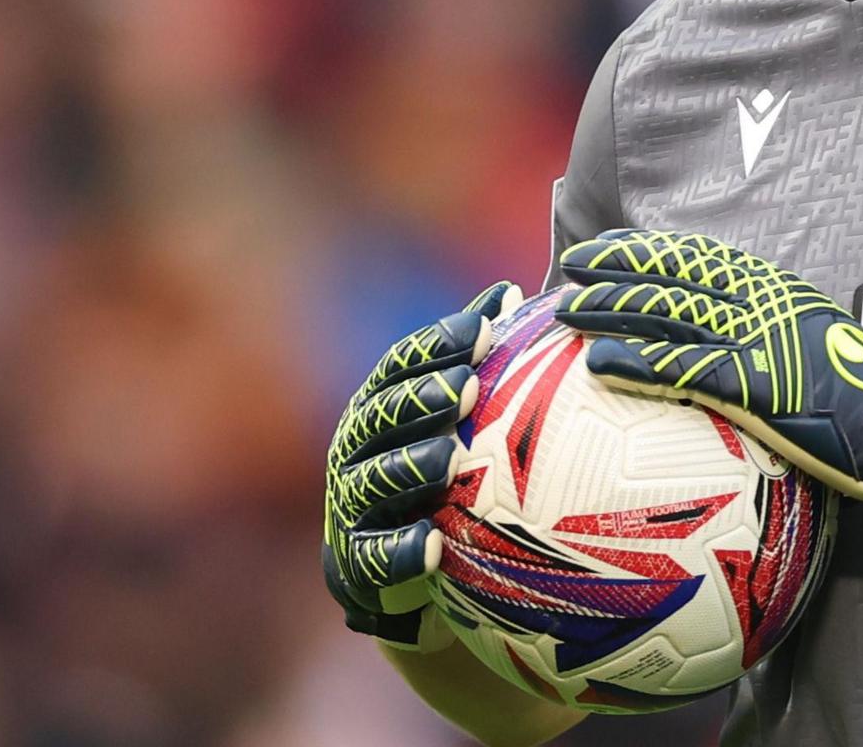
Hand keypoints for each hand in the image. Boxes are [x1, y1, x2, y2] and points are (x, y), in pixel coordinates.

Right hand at [322, 280, 521, 647]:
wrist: (416, 572)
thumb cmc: (451, 477)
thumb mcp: (466, 417)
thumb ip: (482, 358)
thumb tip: (509, 290)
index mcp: (384, 407)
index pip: (404, 365)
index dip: (440, 343)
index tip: (486, 328)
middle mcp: (358, 450)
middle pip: (382, 416)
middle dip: (421, 398)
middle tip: (468, 387)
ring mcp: (353, 506)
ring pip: (372, 481)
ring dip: (408, 468)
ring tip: (447, 460)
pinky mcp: (357, 564)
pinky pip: (375, 557)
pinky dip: (400, 551)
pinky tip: (433, 545)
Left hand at [554, 229, 862, 560]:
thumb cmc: (859, 396)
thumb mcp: (813, 341)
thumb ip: (769, 330)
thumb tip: (728, 337)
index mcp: (775, 289)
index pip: (700, 257)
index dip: (648, 248)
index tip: (608, 244)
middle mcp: (762, 304)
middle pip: (675, 276)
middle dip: (617, 267)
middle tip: (571, 265)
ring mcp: (757, 342)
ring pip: (670, 315)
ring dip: (613, 309)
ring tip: (569, 307)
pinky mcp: (754, 385)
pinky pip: (681, 370)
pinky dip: (636, 364)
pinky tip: (598, 362)